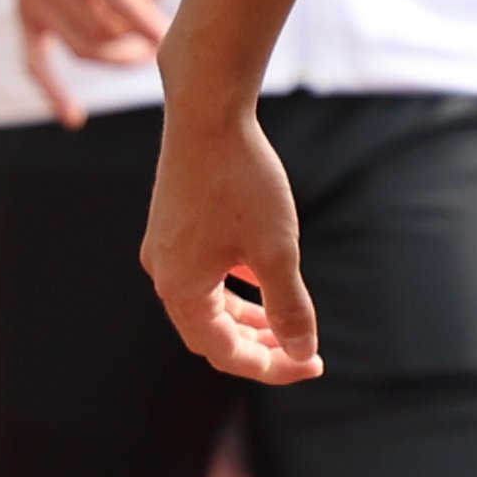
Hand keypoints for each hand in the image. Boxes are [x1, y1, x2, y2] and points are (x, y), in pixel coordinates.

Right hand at [5, 0, 171, 124]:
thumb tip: (156, 9)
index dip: (148, 21)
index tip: (174, 36)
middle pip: (99, 28)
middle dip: (135, 41)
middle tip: (164, 40)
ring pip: (78, 47)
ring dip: (114, 58)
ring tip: (143, 52)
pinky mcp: (24, 12)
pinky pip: (34, 60)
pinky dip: (52, 91)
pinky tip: (73, 117)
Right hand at [143, 98, 320, 382]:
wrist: (208, 109)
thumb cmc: (242, 180)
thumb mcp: (276, 249)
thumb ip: (289, 307)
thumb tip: (303, 352)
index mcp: (180, 290)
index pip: (226, 354)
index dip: (271, 367)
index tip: (313, 364)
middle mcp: (163, 273)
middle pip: (211, 334)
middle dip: (259, 347)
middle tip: (302, 352)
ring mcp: (165, 246)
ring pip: (206, 302)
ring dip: (246, 318)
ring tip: (285, 325)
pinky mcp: (174, 222)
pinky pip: (203, 273)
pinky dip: (234, 286)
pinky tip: (264, 278)